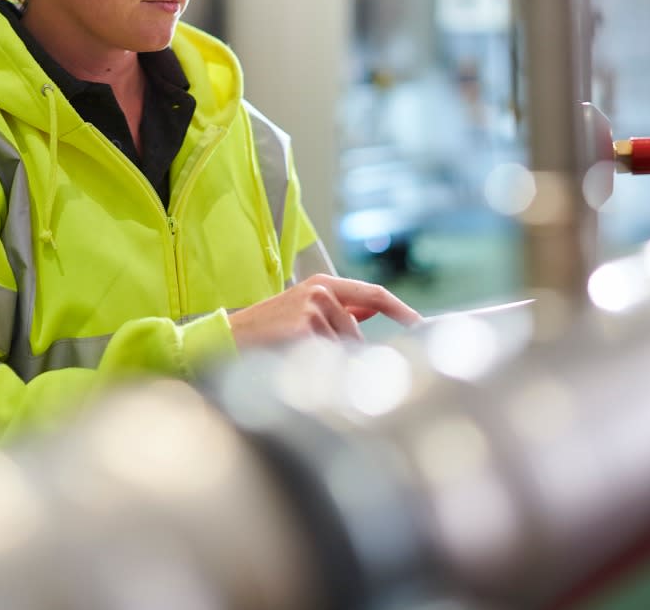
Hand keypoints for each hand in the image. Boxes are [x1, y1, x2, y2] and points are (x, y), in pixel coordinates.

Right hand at [228, 275, 421, 347]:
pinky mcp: (303, 329)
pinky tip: (290, 358)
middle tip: (311, 356)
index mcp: (323, 284)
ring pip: (343, 347)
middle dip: (346, 351)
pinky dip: (315, 365)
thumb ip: (341, 309)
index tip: (420, 325)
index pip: (374, 294)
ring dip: (327, 360)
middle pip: (358, 333)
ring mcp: (312, 310)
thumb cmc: (268, 330)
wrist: (228, 338)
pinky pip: (327, 357)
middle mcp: (320, 293)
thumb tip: (371, 310)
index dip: (400, 310)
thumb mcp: (305, 310)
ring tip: (294, 355)